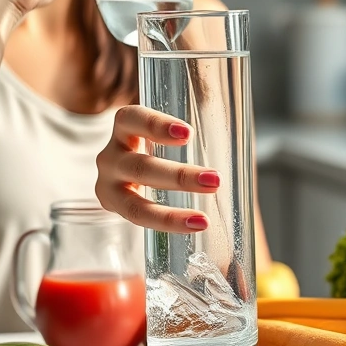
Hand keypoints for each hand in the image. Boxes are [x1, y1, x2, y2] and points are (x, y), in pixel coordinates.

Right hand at [96, 106, 219, 232]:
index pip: (132, 119)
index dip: (156, 125)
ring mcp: (108, 186)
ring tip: (203, 221)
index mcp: (124, 129)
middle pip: (140, 167)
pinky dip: (166, 224)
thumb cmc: (150, 145)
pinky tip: (192, 226)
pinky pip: (138, 221)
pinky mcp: (113, 208)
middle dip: (180, 176)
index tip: (188, 134)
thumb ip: (186, 130)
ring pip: (134, 204)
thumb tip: (237, 121)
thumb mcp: (160, 131)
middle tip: (215, 181)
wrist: (117, 172)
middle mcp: (111, 157)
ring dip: (170, 215)